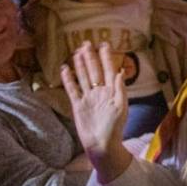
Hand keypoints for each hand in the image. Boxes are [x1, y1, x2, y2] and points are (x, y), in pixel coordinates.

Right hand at [60, 42, 128, 178]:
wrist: (102, 143)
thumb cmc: (115, 127)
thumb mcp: (121, 107)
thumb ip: (120, 89)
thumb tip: (120, 72)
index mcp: (112, 91)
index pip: (108, 70)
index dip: (107, 57)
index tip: (105, 44)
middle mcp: (99, 92)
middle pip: (94, 70)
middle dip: (91, 56)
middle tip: (86, 42)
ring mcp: (88, 97)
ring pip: (83, 76)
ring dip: (80, 64)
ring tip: (77, 51)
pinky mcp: (78, 104)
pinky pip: (72, 88)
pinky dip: (68, 79)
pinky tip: (65, 68)